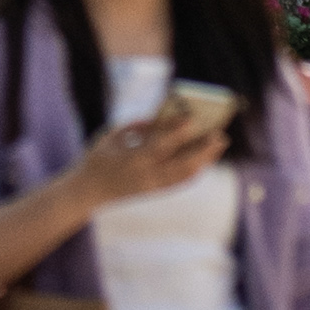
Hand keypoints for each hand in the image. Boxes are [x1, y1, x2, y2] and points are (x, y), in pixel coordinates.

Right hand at [68, 104, 225, 210]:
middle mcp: (145, 176)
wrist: (89, 190)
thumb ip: (138, 126)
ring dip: (205, 159)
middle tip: (220, 134)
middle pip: (181, 165)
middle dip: (203, 150)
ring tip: (218, 144)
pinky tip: (205, 158)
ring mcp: (152, 186)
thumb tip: (166, 118)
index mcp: (131, 160)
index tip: (192, 119)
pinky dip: (196, 168)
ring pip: (186, 175)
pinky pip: (181, 181)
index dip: (177, 133)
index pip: (160, 146)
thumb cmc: (98, 156)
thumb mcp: (111, 135)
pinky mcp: (155, 191)